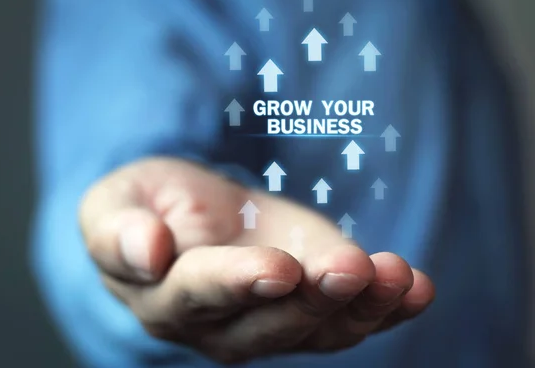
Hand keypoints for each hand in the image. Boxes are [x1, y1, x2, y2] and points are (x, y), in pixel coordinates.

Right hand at [79, 158, 434, 363]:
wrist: (190, 216)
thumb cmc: (149, 207)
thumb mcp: (115, 204)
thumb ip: (118, 231)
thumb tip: (147, 253)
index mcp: (168, 298)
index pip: (203, 295)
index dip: (239, 283)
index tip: (279, 268)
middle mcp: (224, 324)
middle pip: (272, 324)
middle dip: (314, 299)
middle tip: (351, 268)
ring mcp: (274, 319)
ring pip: (320, 329)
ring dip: (363, 306)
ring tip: (398, 276)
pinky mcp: (312, 304)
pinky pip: (351, 317)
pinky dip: (388, 307)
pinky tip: (418, 288)